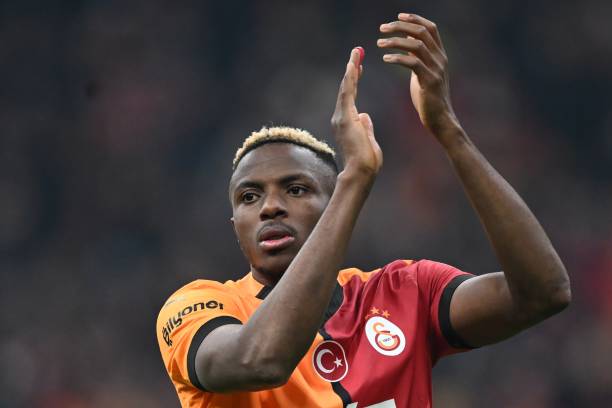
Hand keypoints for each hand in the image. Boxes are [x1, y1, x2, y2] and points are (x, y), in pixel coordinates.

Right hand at [331, 47, 382, 178]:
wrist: (361, 172)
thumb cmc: (367, 162)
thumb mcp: (368, 140)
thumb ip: (366, 127)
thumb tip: (365, 116)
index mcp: (348, 123)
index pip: (351, 97)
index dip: (355, 81)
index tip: (359, 67)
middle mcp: (341, 118)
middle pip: (346, 89)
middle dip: (352, 70)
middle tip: (357, 52)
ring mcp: (341, 118)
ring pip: (345, 89)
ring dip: (351, 69)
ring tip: (356, 53)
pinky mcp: (345, 118)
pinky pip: (347, 94)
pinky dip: (350, 79)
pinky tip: (353, 65)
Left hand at [378, 13, 461, 141]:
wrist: (440, 119)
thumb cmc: (429, 98)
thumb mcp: (423, 72)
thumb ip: (418, 57)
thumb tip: (406, 41)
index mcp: (440, 55)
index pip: (430, 28)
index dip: (415, 19)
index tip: (398, 16)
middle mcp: (441, 59)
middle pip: (422, 32)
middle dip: (401, 26)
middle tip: (382, 28)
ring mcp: (436, 70)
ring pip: (416, 45)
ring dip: (395, 41)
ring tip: (379, 43)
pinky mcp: (429, 81)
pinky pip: (413, 63)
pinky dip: (398, 58)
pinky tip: (385, 58)